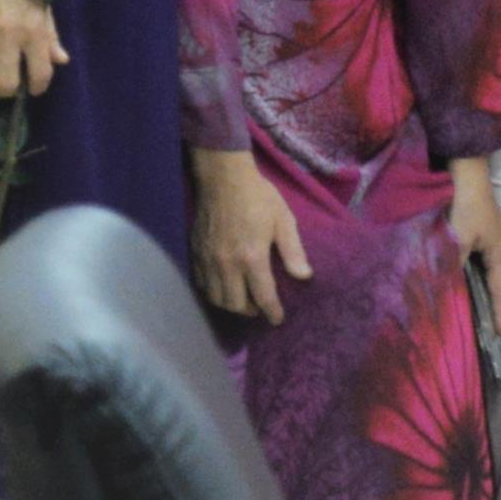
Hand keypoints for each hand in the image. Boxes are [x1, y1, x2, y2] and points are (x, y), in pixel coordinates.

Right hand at [187, 148, 310, 323]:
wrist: (223, 179)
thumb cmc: (258, 197)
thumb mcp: (283, 219)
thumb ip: (293, 250)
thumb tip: (304, 276)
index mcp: (252, 257)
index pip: (263, 296)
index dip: (272, 312)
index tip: (278, 320)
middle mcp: (227, 265)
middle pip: (236, 304)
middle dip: (251, 312)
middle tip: (262, 309)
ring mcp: (208, 261)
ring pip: (216, 299)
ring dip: (231, 306)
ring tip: (244, 302)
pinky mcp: (195, 255)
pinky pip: (201, 286)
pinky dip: (213, 294)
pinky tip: (224, 290)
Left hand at [448, 157, 500, 334]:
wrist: (465, 175)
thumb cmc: (467, 208)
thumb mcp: (459, 240)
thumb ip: (453, 266)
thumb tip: (446, 293)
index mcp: (499, 252)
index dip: (500, 313)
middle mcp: (495, 249)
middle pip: (496, 284)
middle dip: (494, 306)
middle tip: (490, 331)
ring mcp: (485, 241)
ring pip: (483, 274)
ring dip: (480, 292)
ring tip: (475, 314)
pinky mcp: (473, 234)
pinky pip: (473, 264)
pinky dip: (468, 278)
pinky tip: (459, 284)